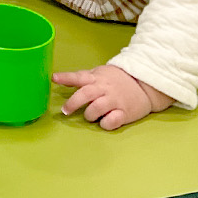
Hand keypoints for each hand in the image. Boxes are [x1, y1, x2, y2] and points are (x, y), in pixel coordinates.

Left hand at [55, 65, 169, 130]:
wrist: (143, 84)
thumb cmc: (115, 80)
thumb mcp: (98, 74)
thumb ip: (81, 78)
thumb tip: (56, 78)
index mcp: (96, 78)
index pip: (78, 77)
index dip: (65, 77)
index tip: (53, 78)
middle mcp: (104, 89)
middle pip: (86, 94)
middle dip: (73, 103)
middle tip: (65, 111)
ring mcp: (115, 100)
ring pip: (97, 108)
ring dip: (89, 114)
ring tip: (89, 116)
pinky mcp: (125, 113)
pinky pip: (112, 121)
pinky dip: (105, 123)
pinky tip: (104, 122)